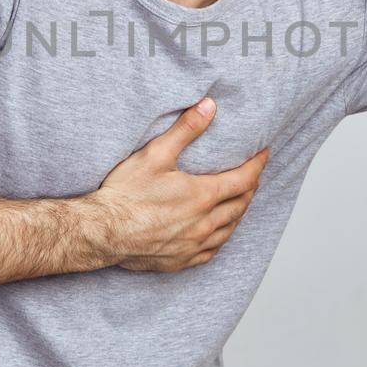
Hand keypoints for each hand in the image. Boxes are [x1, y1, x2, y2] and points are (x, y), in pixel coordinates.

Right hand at [83, 96, 269, 272]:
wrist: (102, 232)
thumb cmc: (126, 193)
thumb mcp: (156, 153)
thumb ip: (186, 129)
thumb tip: (209, 106)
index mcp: (202, 196)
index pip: (243, 179)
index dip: (257, 165)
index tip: (263, 154)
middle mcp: (204, 223)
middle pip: (240, 205)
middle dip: (250, 188)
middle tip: (252, 176)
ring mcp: (194, 245)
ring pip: (229, 229)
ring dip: (238, 213)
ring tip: (240, 202)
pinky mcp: (181, 261)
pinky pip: (212, 250)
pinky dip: (221, 237)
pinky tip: (217, 232)